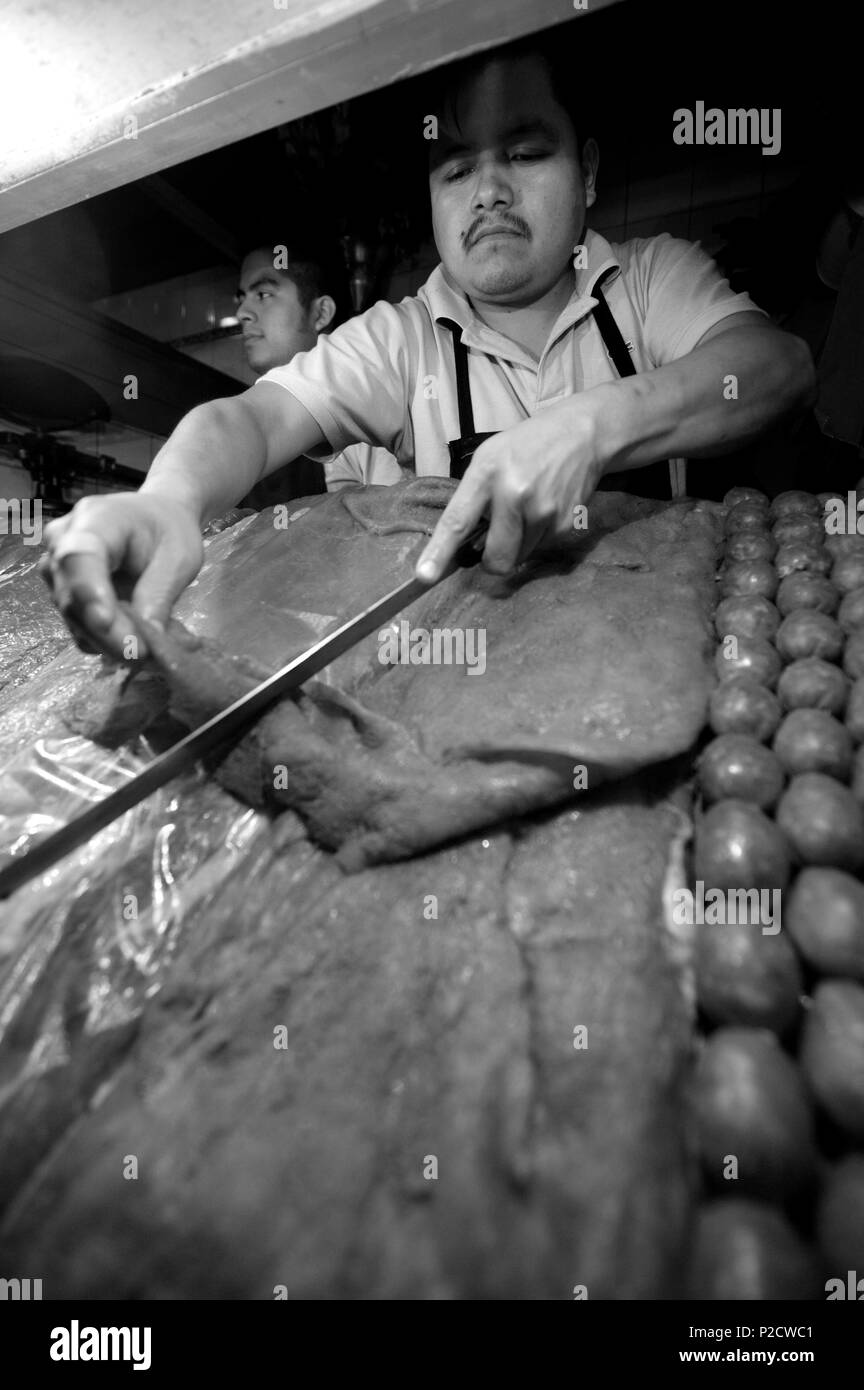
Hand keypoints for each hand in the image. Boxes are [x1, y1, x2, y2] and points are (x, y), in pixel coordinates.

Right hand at [40, 491, 203, 659]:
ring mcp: (58, 565)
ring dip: (105, 640)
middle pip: (71, 592)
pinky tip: (131, 643)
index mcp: (97, 519)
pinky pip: (76, 623)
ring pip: (71, 613)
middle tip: (142, 654)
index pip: (79, 556)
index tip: (107, 623)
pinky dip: (102, 640)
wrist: (157, 521)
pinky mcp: (62, 590)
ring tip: (144, 651)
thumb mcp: (179, 559)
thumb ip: (160, 594)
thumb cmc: (170, 532)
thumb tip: (147, 636)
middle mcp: (64, 540)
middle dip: (105, 630)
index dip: (89, 592)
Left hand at [415, 397, 605, 581]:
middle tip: (493, 542)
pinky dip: (536, 537)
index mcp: (487, 473)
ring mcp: (544, 511)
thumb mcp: (489, 457)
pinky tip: (543, 509)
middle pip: (496, 559)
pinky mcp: (565, 524)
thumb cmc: (526, 446)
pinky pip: (540, 549)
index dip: (439, 552)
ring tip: (525, 511)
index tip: (424, 576)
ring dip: (516, 545)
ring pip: (518, 558)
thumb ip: (472, 497)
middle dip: (491, 560)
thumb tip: (459, 544)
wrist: (582, 435)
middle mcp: (515, 494)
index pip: (457, 521)